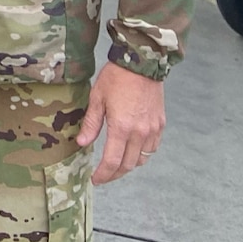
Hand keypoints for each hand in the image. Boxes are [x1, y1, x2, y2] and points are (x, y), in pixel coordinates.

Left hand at [75, 65, 164, 184]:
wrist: (142, 62)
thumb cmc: (116, 77)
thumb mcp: (97, 98)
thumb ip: (91, 124)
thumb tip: (82, 143)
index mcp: (122, 127)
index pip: (112, 162)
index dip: (103, 174)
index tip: (95, 179)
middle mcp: (140, 132)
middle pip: (128, 165)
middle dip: (114, 174)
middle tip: (103, 175)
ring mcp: (152, 130)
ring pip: (141, 159)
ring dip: (128, 165)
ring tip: (116, 163)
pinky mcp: (160, 124)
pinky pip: (152, 148)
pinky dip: (142, 153)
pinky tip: (132, 149)